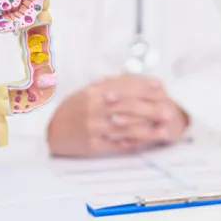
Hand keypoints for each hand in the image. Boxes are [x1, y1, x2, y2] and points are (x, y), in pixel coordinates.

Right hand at [46, 74, 186, 155]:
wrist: (51, 130)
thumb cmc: (73, 109)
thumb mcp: (87, 92)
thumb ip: (108, 84)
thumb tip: (132, 76)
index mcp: (94, 92)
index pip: (124, 87)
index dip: (144, 86)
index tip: (161, 87)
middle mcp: (93, 108)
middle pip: (128, 107)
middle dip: (151, 109)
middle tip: (169, 112)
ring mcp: (92, 127)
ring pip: (125, 127)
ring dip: (148, 130)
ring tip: (164, 131)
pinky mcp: (91, 144)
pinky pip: (116, 144)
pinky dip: (132, 143)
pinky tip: (145, 143)